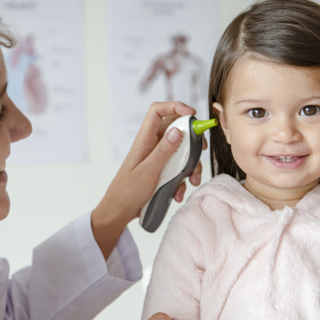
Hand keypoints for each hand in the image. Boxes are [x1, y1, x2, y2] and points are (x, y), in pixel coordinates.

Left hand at [92, 101, 198, 257]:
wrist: (119, 212)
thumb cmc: (127, 192)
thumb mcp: (148, 172)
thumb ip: (164, 151)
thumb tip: (178, 131)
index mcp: (144, 140)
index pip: (157, 111)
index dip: (174, 106)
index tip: (192, 114)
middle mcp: (152, 146)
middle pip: (176, 130)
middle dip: (192, 140)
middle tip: (201, 150)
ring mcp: (157, 159)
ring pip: (180, 152)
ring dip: (190, 166)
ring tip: (192, 181)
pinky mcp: (161, 171)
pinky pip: (177, 169)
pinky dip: (182, 180)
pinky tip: (178, 193)